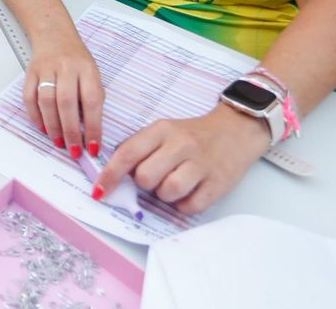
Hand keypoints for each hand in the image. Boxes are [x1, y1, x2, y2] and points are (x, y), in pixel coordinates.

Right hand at [24, 32, 104, 158]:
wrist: (54, 34)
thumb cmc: (76, 59)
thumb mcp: (92, 73)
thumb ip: (91, 98)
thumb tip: (88, 131)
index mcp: (87, 69)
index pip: (92, 100)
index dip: (93, 126)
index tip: (93, 147)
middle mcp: (67, 67)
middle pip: (66, 102)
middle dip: (70, 131)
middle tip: (73, 150)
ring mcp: (47, 68)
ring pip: (46, 101)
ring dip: (52, 126)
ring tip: (58, 142)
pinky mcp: (31, 72)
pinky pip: (29, 97)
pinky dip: (35, 115)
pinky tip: (42, 127)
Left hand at [94, 103, 270, 215]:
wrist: (236, 130)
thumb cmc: (193, 135)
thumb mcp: (164, 131)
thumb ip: (141, 148)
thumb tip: (114, 176)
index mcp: (162, 130)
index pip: (128, 154)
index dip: (110, 176)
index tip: (100, 191)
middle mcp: (181, 145)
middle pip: (146, 177)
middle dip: (145, 185)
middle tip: (155, 178)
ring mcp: (201, 164)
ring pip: (167, 192)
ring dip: (165, 196)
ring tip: (173, 185)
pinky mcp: (217, 183)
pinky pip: (190, 206)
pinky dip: (184, 206)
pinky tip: (189, 193)